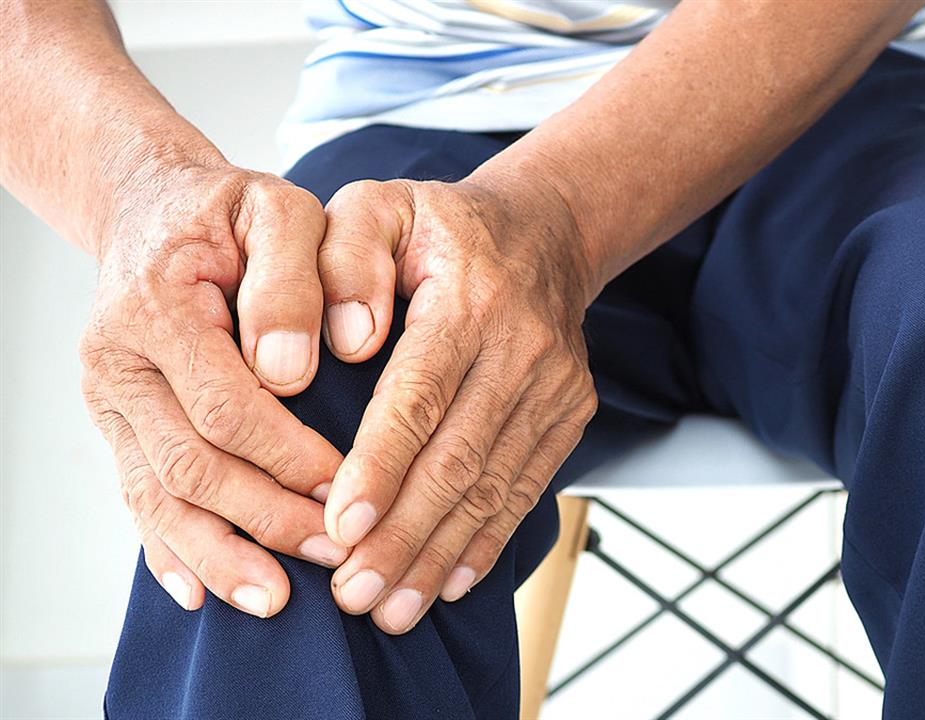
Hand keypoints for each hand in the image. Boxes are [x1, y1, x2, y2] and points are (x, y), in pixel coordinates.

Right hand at [79, 159, 347, 616]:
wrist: (157, 211)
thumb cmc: (233, 213)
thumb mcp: (275, 209)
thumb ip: (291, 275)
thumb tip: (292, 367)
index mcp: (156, 306)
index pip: (225, 405)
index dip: (287, 455)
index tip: (349, 486)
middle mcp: (118, 362)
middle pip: (190, 465)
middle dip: (266, 516)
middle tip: (334, 553)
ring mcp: (111, 401)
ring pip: (157, 496)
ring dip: (219, 554)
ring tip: (276, 599)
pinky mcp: (119, 427)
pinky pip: (137, 498)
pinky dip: (169, 550)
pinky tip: (203, 595)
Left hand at [317, 177, 597, 633]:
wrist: (545, 231)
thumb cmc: (438, 226)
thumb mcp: (377, 207)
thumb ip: (345, 260)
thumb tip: (343, 343)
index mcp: (470, 297)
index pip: (421, 394)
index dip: (381, 466)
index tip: (340, 526)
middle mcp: (524, 347)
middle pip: (459, 457)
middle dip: (404, 534)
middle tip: (353, 595)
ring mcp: (556, 386)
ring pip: (494, 486)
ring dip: (440, 554)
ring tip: (391, 610)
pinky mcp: (570, 414)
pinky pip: (528, 487)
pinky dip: (488, 542)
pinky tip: (450, 585)